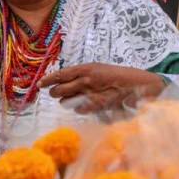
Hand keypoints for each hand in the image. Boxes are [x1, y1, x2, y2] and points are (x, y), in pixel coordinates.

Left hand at [40, 63, 165, 113]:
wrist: (138, 85)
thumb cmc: (118, 77)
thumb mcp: (98, 71)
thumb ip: (83, 76)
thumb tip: (66, 83)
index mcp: (86, 68)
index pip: (61, 74)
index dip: (48, 80)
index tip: (40, 84)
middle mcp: (86, 79)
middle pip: (60, 89)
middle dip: (57, 93)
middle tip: (57, 94)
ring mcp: (92, 93)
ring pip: (67, 101)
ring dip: (67, 101)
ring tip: (73, 99)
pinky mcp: (97, 105)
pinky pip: (80, 110)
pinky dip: (80, 109)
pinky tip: (86, 106)